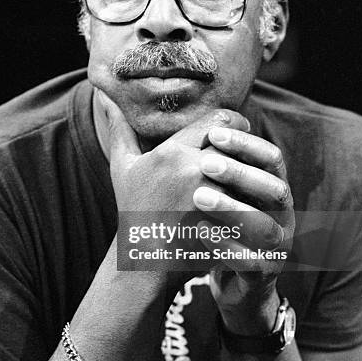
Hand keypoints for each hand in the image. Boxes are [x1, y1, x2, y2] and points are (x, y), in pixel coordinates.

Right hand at [99, 92, 249, 213]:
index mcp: (172, 151)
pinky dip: (256, 197)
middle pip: (238, 144)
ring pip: (250, 171)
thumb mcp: (123, 168)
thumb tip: (105, 98)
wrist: (144, 262)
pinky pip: (252, 199)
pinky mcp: (224, 221)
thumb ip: (120, 130)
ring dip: (254, 171)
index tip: (239, 130)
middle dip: (246, 147)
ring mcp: (211, 197)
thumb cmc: (134, 211)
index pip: (221, 121)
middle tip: (249, 153)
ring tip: (254, 176)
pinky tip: (254, 199)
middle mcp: (193, 169)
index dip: (236, 123)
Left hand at [193, 127, 294, 333]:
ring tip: (198, 198)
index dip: (247, 143)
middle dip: (241, 172)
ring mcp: (277, 247)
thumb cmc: (225, 227)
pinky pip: (251, 262)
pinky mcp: (263, 274)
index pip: (270, 157)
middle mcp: (282, 215)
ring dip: (233, 209)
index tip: (214, 133)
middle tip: (205, 163)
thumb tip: (187, 124)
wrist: (238, 284)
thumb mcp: (223, 192)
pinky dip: (226, 247)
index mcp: (272, 189)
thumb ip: (210, 162)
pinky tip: (201, 233)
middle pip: (273, 186)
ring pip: (265, 226)